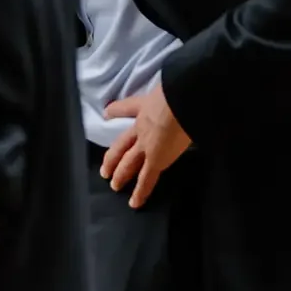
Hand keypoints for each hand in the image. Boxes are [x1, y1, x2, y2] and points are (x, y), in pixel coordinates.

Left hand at [101, 82, 191, 208]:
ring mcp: (146, 144)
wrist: (183, 100)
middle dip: (113, 156)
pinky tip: (134, 203)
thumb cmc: (181, 90)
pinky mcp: (156, 159)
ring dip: (120, 174)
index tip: (107, 113)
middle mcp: (141, 126)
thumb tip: (185, 87)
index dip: (115, 111)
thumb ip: (174, 92)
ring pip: (128, 162)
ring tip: (113, 185)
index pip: (126, 107)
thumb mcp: (171, 87)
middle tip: (105, 168)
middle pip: (121, 142)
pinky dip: (140, 192)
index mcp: (145, 106)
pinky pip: (146, 178)